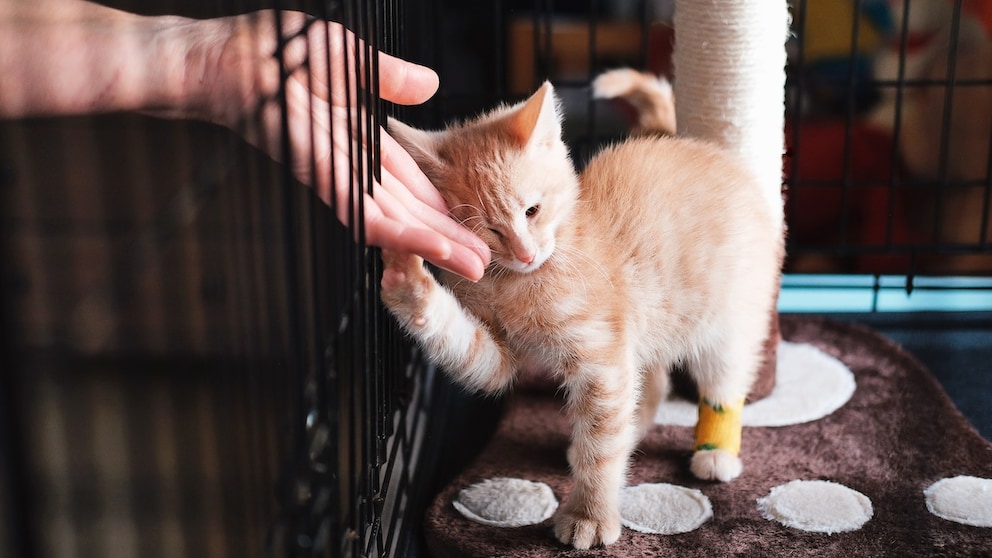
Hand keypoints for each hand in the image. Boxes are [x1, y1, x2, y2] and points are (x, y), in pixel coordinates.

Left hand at [175, 11, 489, 279]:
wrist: (227, 55)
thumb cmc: (273, 50)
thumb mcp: (349, 55)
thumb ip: (390, 75)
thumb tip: (431, 85)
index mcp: (359, 141)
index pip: (410, 184)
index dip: (441, 207)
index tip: (471, 226)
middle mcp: (350, 166)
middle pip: (408, 210)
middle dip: (447, 236)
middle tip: (485, 262)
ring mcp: (334, 175)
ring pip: (393, 222)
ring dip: (434, 245)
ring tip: (473, 268)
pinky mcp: (321, 178)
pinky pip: (365, 213)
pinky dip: (402, 233)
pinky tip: (434, 248)